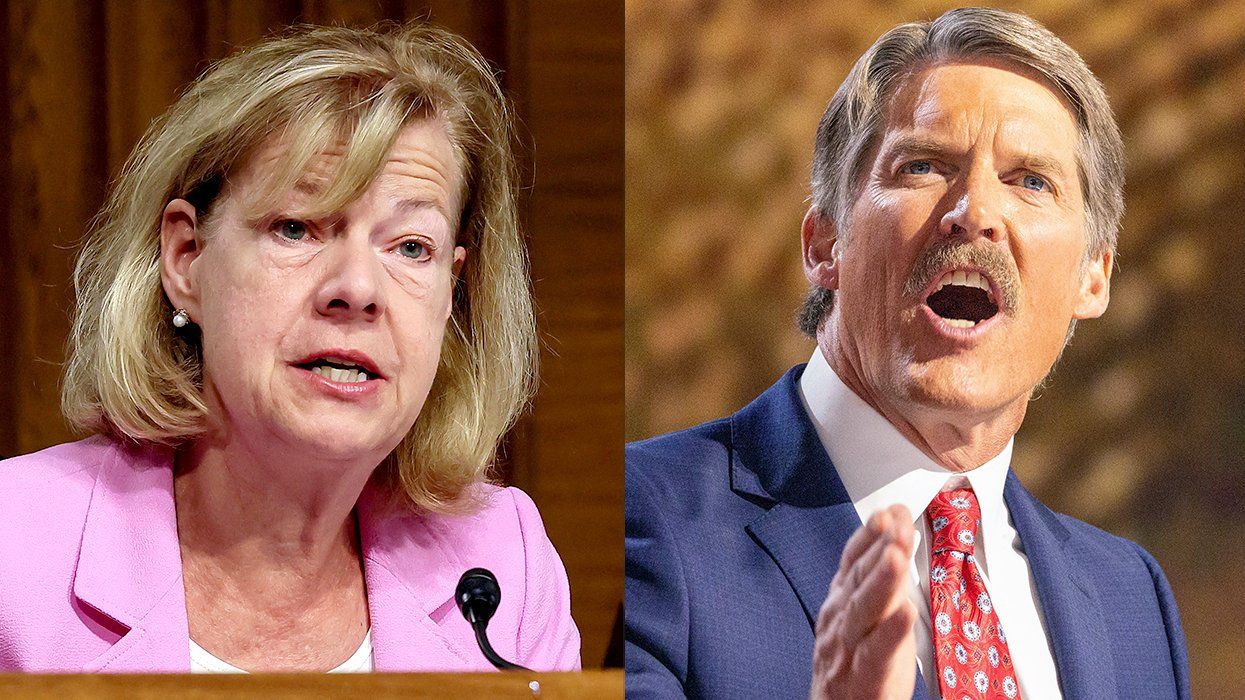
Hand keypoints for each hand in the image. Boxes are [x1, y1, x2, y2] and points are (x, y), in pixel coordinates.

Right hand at [810, 504, 917, 699]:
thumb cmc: (854, 662)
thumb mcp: (863, 613)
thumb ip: (879, 574)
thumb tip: (897, 529)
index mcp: (841, 601)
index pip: (853, 560)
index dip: (869, 535)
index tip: (888, 512)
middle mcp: (841, 619)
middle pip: (859, 579)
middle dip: (878, 550)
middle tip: (897, 525)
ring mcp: (849, 647)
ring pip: (865, 611)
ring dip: (881, 582)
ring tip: (897, 558)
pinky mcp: (865, 677)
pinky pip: (877, 652)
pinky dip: (891, 632)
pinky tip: (906, 613)